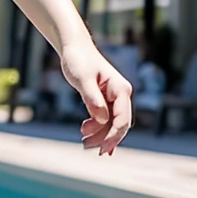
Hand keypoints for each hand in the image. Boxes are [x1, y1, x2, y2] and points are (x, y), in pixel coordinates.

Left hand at [60, 39, 132, 156]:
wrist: (74, 48)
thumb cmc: (78, 60)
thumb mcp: (82, 78)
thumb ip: (92, 98)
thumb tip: (101, 119)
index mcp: (120, 89)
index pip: (122, 118)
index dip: (113, 136)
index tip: (102, 149)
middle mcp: (121, 94)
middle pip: (119, 124)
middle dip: (105, 138)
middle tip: (86, 146)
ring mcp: (114, 98)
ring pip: (111, 123)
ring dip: (99, 134)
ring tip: (82, 139)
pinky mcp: (105, 99)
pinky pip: (106, 119)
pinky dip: (98, 129)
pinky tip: (89, 136)